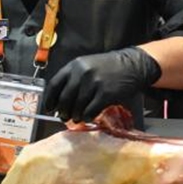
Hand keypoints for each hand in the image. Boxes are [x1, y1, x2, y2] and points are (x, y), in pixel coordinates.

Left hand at [45, 47, 162, 122]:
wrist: (133, 65)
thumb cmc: (109, 67)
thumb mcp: (88, 65)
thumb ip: (74, 78)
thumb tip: (61, 99)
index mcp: (75, 66)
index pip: (55, 84)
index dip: (50, 99)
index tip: (49, 108)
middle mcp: (82, 73)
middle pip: (65, 98)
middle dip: (63, 111)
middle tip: (64, 116)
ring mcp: (94, 83)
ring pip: (77, 106)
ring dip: (75, 116)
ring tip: (77, 118)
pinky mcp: (106, 94)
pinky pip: (91, 110)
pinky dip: (87, 117)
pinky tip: (88, 117)